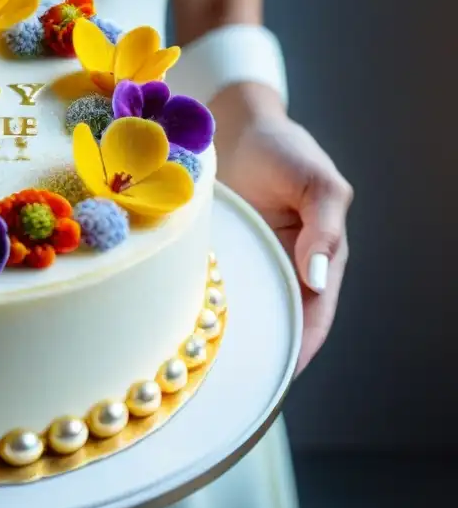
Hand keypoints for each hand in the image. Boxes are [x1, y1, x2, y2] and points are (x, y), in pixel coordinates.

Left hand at [211, 83, 352, 372]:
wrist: (235, 125)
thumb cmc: (283, 149)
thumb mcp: (316, 181)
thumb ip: (324, 226)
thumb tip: (319, 277)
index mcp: (318, 258)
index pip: (316, 316)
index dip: (302, 347)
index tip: (279, 374)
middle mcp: (282, 267)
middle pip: (277, 323)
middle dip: (260, 353)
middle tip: (232, 383)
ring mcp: (248, 262)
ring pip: (242, 313)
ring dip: (227, 338)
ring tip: (204, 369)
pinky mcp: (217, 255)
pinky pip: (212, 292)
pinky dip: (202, 312)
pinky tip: (182, 332)